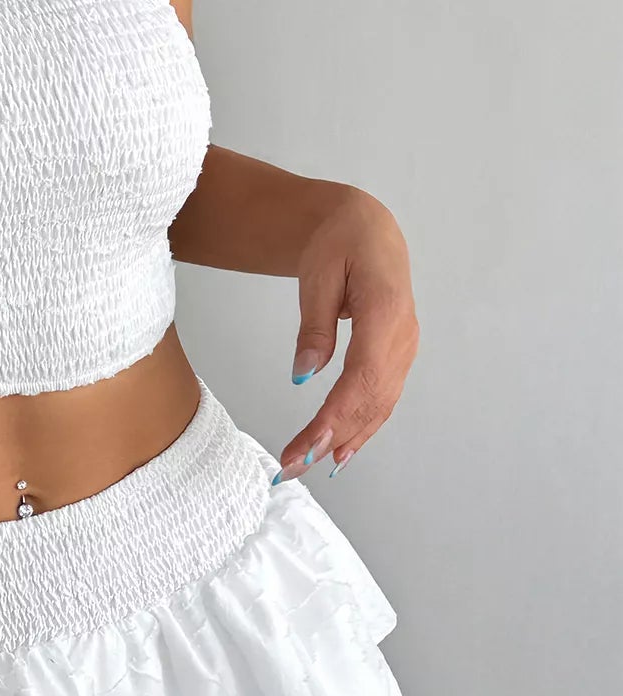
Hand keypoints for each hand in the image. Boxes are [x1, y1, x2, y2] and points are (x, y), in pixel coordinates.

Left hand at [272, 189, 419, 481]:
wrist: (367, 229)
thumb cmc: (340, 243)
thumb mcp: (318, 274)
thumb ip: (314, 326)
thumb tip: (303, 376)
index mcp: (386, 311)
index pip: (363, 376)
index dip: (337, 416)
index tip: (308, 445)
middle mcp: (403, 336)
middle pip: (370, 399)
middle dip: (332, 437)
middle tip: (291, 467)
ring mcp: (404, 348)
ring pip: (379, 405)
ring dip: (345, 440)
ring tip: (308, 466)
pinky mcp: (397, 356)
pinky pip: (382, 399)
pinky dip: (361, 428)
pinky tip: (340, 452)